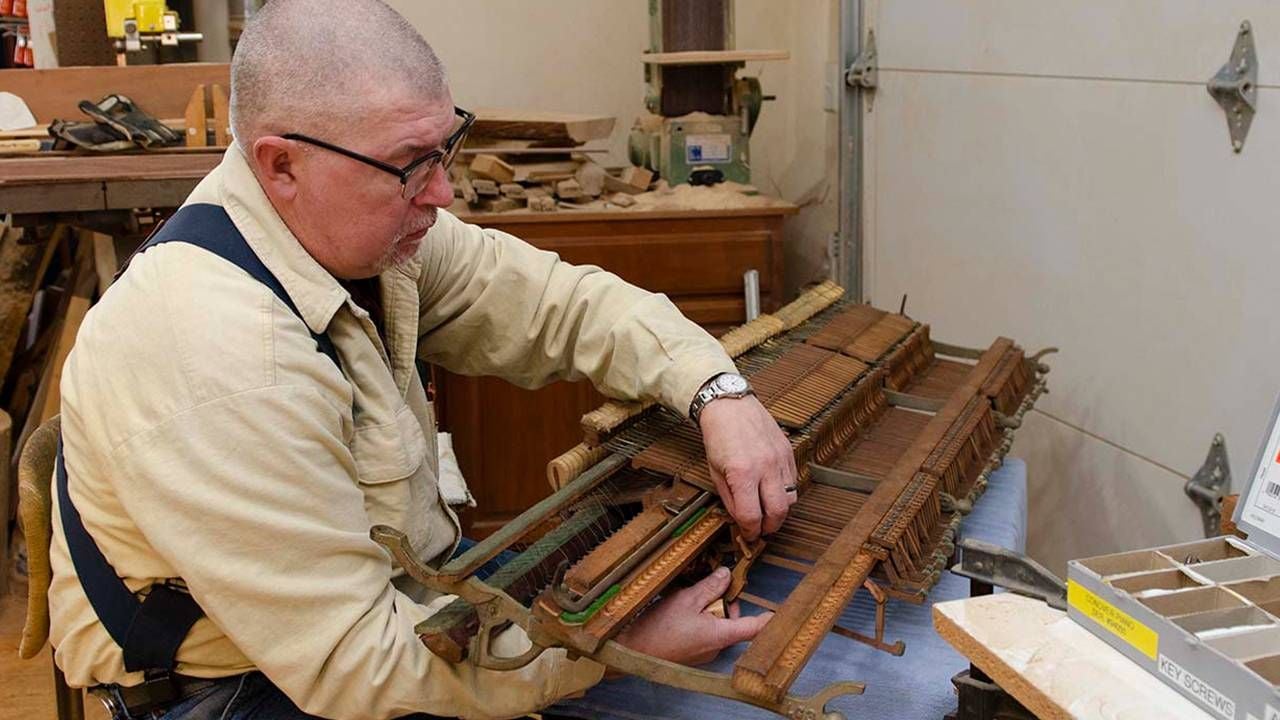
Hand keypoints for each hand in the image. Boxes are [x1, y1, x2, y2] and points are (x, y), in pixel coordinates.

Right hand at [616, 566, 771, 665]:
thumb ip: (710, 586)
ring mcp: (705, 651)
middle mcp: (717, 646)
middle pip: (732, 619)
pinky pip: (703, 631)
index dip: (770, 619)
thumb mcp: (686, 600)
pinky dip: (696, 619)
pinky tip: (678, 612)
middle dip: (721, 602)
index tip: (782, 611)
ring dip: (706, 609)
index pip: (755, 628)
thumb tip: (726, 574)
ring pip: (716, 623)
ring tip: (685, 601)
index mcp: (721, 634)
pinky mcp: (693, 652)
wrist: (633, 651)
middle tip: (703, 590)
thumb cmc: (659, 629)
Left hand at [698, 395, 797, 540]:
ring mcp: (780, 459)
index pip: (752, 516)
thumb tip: (741, 520)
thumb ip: (729, 499)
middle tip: (761, 529)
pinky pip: (793, 481)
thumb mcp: (714, 472)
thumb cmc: (718, 437)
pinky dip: (784, 492)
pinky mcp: (788, 452)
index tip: (748, 534)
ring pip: (790, 499)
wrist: (730, 406)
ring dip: (779, 510)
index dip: (750, 531)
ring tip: (767, 511)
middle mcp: (765, 467)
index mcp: (742, 473)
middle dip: (769, 527)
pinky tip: (772, 491)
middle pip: (778, 512)